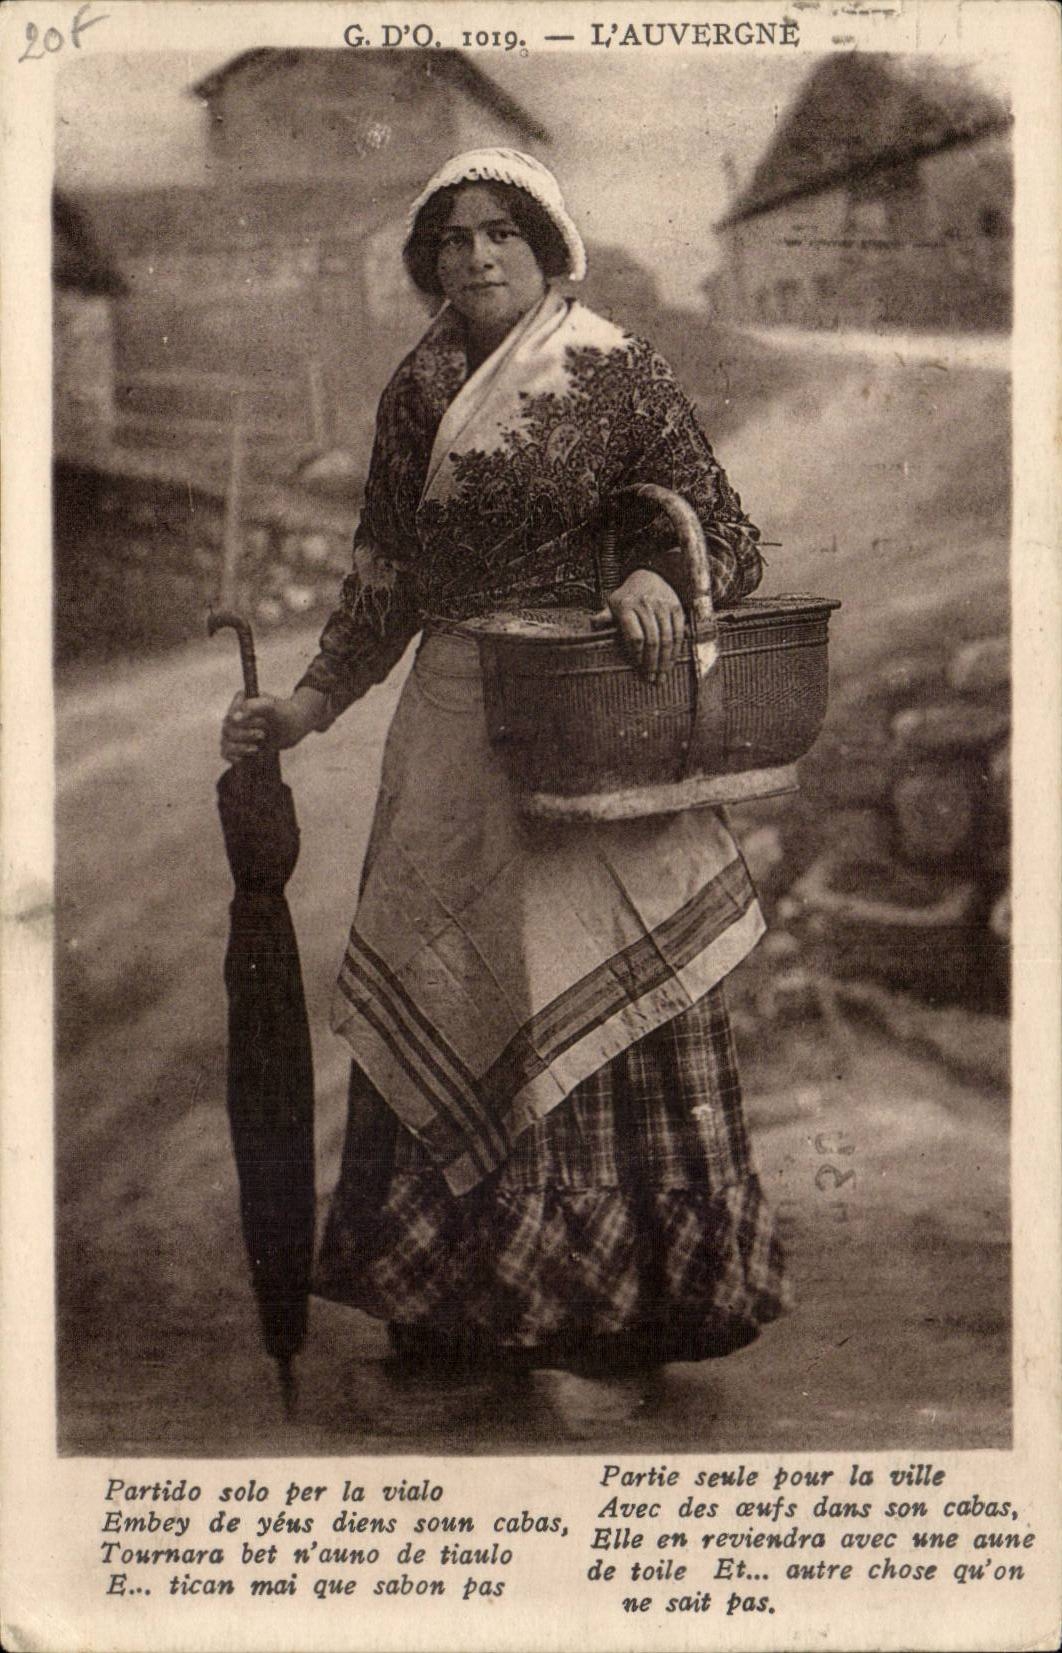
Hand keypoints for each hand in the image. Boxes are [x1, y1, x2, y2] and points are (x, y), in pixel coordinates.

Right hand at [219, 689, 323, 763]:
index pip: (231, 716)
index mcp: (240, 701)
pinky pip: (226, 753)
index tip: (262, 722)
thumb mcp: (273, 707)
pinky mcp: (237, 744)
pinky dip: (233, 757)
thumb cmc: (282, 713)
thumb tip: (234, 718)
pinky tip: (243, 759)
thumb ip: (254, 707)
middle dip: (245, 735)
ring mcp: (234, 730)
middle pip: (228, 730)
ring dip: (240, 748)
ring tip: (256, 749)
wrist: (292, 726)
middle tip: (263, 734)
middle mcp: (233, 715)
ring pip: (225, 743)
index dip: (244, 723)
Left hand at [592, 568, 685, 682]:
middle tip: (651, 679)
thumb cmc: (628, 596)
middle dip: (652, 663)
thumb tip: (593, 624)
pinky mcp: (677, 608)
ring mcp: (663, 606)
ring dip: (665, 661)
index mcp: (626, 606)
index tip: (637, 666)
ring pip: (667, 639)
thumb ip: (605, 616)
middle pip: (652, 640)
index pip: (634, 636)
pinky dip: (676, 650)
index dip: (637, 654)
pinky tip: (671, 662)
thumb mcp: (612, 603)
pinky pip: (678, 632)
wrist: (650, 575)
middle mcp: (646, 605)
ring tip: (661, 676)